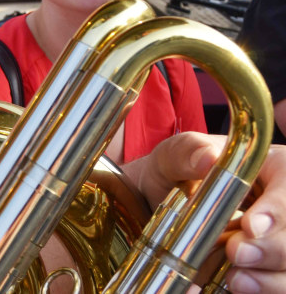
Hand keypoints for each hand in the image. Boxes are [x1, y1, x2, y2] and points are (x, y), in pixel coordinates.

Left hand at [127, 133, 285, 292]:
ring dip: (271, 279)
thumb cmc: (176, 175)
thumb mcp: (174, 156)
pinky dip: (260, 290)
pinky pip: (276, 285)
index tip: (251, 226)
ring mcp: (278, 242)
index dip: (278, 212)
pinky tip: (231, 287)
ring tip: (236, 280)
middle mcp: (284, 209)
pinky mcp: (268, 270)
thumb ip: (188, 151)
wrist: (157, 206)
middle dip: (274, 248)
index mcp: (275, 170)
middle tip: (236, 252)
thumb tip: (207, 159)